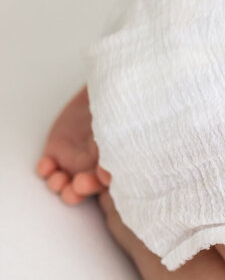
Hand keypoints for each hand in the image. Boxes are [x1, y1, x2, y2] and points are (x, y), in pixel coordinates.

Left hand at [37, 85, 111, 205]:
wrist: (109, 89)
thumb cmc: (123, 108)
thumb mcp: (124, 124)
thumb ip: (119, 146)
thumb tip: (110, 173)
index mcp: (119, 164)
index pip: (114, 183)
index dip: (108, 186)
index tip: (105, 179)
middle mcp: (98, 168)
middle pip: (89, 187)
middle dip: (82, 190)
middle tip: (80, 184)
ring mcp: (76, 162)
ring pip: (67, 183)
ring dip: (61, 185)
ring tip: (59, 180)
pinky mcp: (58, 152)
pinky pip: (48, 168)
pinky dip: (45, 170)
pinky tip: (47, 166)